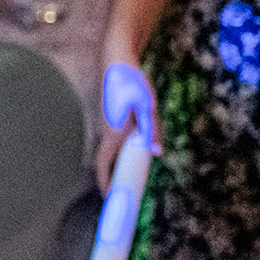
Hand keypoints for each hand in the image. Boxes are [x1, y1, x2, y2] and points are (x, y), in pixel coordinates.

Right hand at [96, 60, 160, 188]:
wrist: (116, 60)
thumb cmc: (130, 81)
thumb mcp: (146, 106)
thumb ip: (151, 130)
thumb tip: (156, 154)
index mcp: (113, 132)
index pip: (102, 164)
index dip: (104, 183)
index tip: (108, 199)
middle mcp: (107, 131)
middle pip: (107, 161)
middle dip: (113, 178)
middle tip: (124, 192)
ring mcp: (109, 124)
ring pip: (112, 150)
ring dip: (119, 164)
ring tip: (131, 175)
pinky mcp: (113, 117)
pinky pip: (116, 141)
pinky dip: (122, 151)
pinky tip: (136, 148)